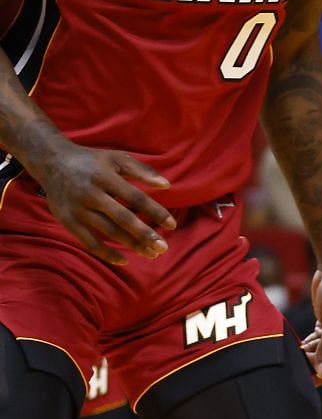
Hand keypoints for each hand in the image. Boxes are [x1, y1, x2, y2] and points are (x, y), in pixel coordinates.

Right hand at [38, 143, 174, 265]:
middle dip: (145, 234)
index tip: (172, 225)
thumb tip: (167, 185)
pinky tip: (124, 260)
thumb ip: (142, 171)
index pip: (135, 197)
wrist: (51, 161)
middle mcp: (90, 193)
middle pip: (122, 218)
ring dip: (132, 245)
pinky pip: (89, 242)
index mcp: (105, 177)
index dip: (155, 212)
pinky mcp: (67, 220)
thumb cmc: (92, 161)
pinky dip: (107, 253)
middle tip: (164, 248)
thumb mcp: (116, 158)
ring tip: (151, 254)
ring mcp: (78, 208)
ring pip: (108, 232)